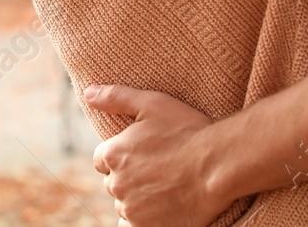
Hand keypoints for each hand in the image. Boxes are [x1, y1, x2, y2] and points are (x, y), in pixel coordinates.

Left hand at [88, 84, 227, 226]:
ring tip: (164, 188)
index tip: (140, 155)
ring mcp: (132, 209)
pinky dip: (143, 219)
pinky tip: (160, 209)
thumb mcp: (153, 104)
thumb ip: (116, 97)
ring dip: (137, 199)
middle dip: (129, 177)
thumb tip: (88, 93)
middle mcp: (117, 184)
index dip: (121, 156)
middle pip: (114, 183)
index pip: (102, 160)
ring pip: (125, 205)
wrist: (218, 165)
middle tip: (157, 170)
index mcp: (114, 154)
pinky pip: (133, 226)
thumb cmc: (188, 131)